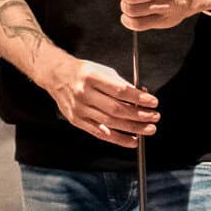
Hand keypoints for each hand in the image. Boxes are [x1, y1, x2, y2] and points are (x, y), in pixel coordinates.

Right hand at [30, 49, 158, 148]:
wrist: (56, 76)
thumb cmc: (83, 72)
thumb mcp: (102, 70)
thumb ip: (121, 84)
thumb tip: (142, 97)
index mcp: (91, 77)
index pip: (120, 90)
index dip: (139, 98)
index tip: (153, 102)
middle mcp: (83, 93)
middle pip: (116, 109)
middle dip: (139, 115)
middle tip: (154, 117)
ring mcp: (79, 109)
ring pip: (110, 123)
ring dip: (133, 128)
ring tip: (148, 129)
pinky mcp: (77, 121)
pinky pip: (100, 133)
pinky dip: (118, 139)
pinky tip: (132, 140)